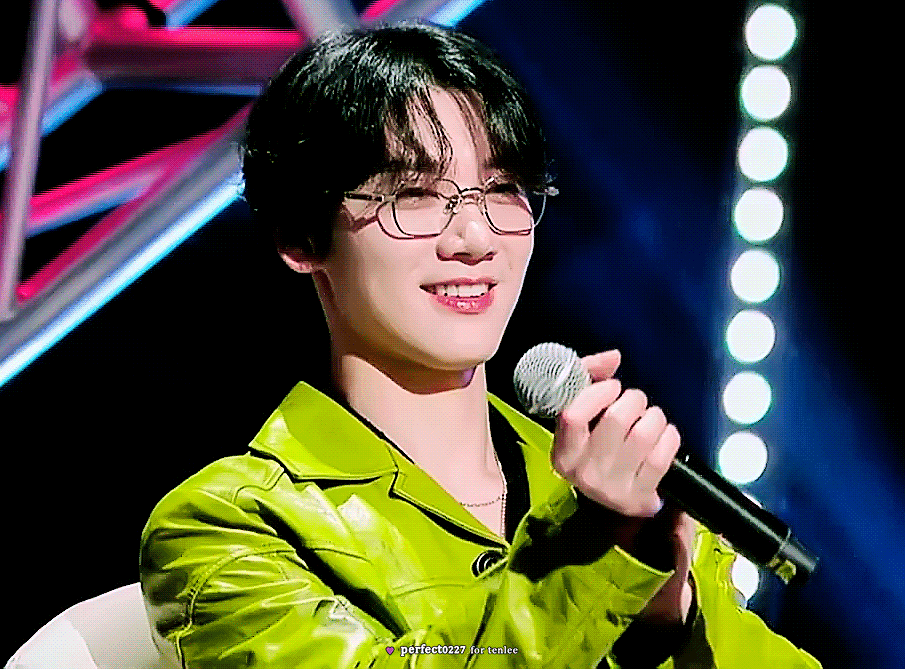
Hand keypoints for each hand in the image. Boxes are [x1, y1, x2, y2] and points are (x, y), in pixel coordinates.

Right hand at [551, 349, 692, 621]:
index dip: (598, 392)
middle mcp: (585, 474)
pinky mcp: (641, 497)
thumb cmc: (595, 444)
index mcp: (562, 454)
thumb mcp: (581, 413)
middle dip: (633, 399)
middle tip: (635, 401)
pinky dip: (670, 436)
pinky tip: (664, 434)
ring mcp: (614, 489)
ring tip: (650, 417)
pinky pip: (663, 455)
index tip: (611, 387)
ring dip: (654, 416)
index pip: (574, 415)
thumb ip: (588, 377)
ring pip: (644, 435)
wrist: (611, 502)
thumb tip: (613, 357)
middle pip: (616, 420)